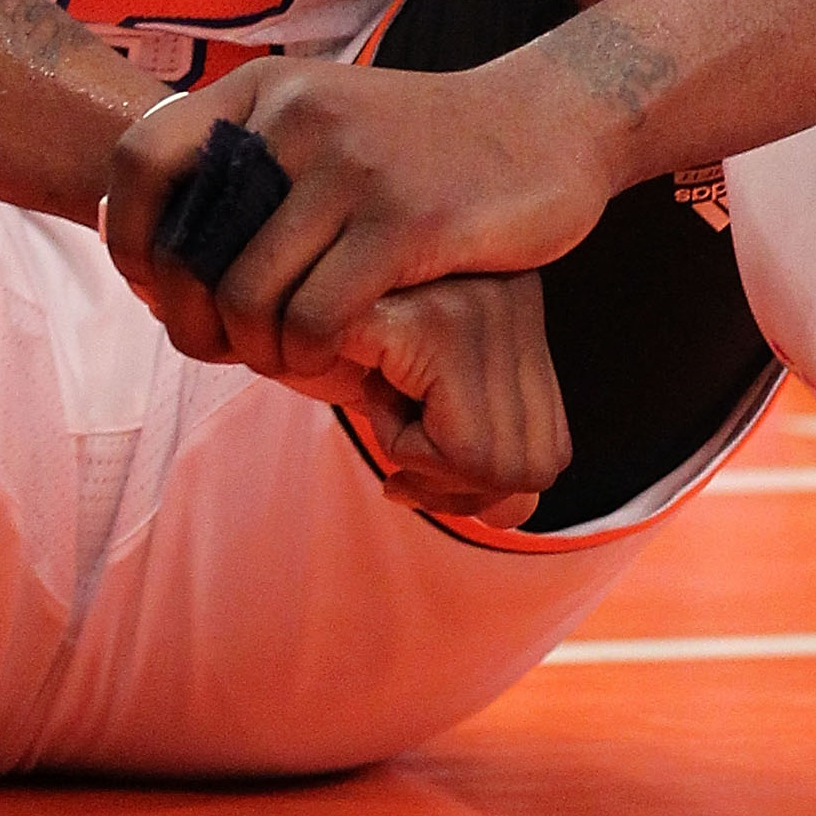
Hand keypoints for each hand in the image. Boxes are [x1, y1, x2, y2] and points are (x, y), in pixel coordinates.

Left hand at [100, 58, 616, 505]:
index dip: (129, 240)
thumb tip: (153, 240)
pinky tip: (332, 360)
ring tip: (285, 361)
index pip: (141, 161)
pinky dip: (310, 357)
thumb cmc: (421, 145)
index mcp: (265, 87)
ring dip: (256, 352)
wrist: (547, 124)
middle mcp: (296, 113)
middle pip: (187, 250)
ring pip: (247, 296)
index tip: (156, 289)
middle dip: (192, 323)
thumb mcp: (325, 120)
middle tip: (223, 351)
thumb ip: (250, 161)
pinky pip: (316, 317)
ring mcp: (351, 165)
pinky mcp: (405, 220)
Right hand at [301, 271, 567, 528]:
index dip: (482, 482)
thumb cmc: (342, 355)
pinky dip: (398, 441)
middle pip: (531, 470)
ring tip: (387, 397)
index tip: (421, 438)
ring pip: (486, 464)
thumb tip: (512, 514)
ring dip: (417, 452)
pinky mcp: (434, 326)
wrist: (266, 301)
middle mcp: (516, 301)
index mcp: (525, 314)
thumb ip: (480, 450)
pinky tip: (374, 389)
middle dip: (450, 479)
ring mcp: (481, 311)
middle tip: (399, 423)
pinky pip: (443, 446)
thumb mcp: (429, 408)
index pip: (549, 453)